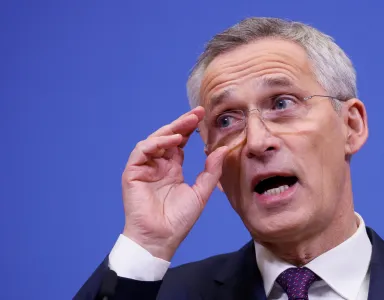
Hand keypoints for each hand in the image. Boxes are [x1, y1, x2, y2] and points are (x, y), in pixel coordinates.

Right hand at [121, 106, 227, 260]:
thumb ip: (211, 171)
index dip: (190, 129)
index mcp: (172, 168)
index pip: (180, 142)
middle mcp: (158, 165)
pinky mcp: (133, 172)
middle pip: (168, 137)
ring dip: (169, 131)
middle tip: (196, 113)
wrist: (160, 238)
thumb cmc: (179, 220)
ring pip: (154, 140)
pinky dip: (155, 143)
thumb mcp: (200, 193)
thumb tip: (223, 149)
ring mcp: (145, 168)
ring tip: (186, 126)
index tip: (203, 116)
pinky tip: (172, 141)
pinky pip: (141, 151)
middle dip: (181, 123)